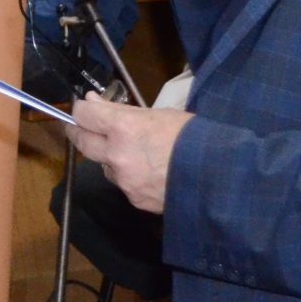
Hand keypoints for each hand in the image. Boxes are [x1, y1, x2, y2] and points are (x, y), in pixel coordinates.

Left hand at [69, 96, 191, 214]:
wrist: (221, 176)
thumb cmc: (193, 137)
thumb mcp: (158, 114)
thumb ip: (122, 111)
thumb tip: (93, 102)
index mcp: (123, 128)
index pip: (83, 115)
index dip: (82, 109)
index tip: (84, 108)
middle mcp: (116, 155)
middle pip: (81, 142)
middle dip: (79, 132)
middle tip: (82, 127)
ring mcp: (124, 180)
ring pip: (104, 166)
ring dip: (110, 158)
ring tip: (135, 153)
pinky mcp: (134, 199)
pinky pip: (123, 184)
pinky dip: (129, 177)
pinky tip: (150, 173)